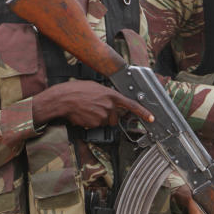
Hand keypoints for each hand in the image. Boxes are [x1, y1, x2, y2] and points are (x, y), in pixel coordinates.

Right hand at [32, 80, 154, 127]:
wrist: (62, 99)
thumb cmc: (75, 90)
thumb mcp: (94, 87)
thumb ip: (107, 94)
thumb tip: (112, 100)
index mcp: (110, 94)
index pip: (132, 105)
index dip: (143, 112)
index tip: (151, 118)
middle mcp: (109, 106)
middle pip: (115, 117)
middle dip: (109, 116)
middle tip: (95, 108)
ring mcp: (103, 115)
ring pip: (106, 122)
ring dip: (99, 119)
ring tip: (87, 110)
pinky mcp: (95, 124)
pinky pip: (97, 126)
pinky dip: (91, 122)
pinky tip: (84, 114)